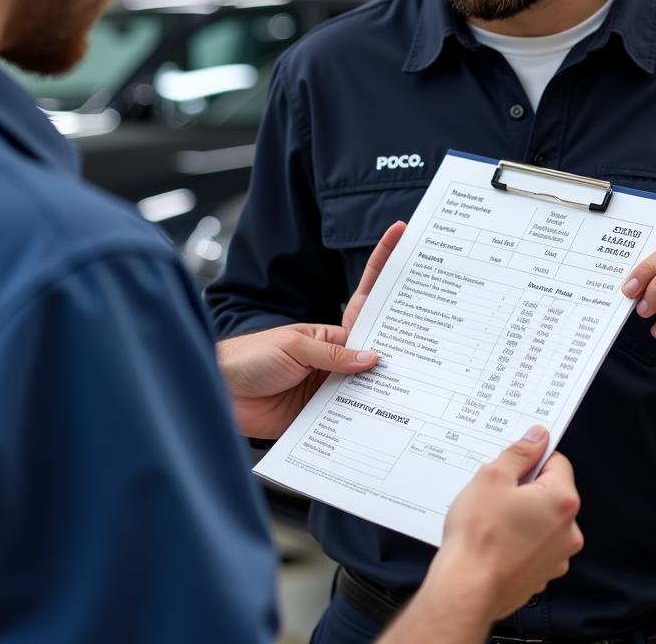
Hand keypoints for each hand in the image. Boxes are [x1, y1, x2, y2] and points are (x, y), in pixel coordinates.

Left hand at [216, 221, 405, 437]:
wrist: (222, 393)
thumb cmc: (251, 357)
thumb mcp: (294, 346)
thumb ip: (333, 354)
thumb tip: (373, 358)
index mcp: (331, 332)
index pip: (365, 299)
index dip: (383, 265)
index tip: (401, 233)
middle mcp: (337, 357)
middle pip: (378, 349)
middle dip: (404, 346)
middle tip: (434, 344)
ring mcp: (332, 385)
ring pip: (370, 387)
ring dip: (387, 389)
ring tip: (416, 389)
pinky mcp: (324, 413)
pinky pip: (352, 416)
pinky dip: (367, 419)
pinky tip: (387, 421)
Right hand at [426, 428, 581, 622]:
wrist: (467, 588)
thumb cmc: (478, 537)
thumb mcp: (493, 477)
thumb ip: (520, 453)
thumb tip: (537, 437)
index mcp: (561, 501)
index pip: (557, 462)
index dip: (532, 458)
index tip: (514, 462)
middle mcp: (568, 531)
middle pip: (551, 492)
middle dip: (525, 487)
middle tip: (496, 492)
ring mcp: (557, 556)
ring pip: (542, 519)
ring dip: (523, 514)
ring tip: (493, 519)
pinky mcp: (542, 574)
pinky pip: (535, 544)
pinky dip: (520, 538)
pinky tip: (496, 540)